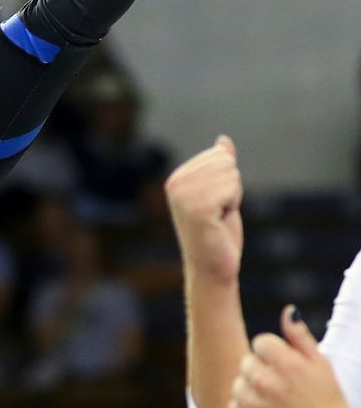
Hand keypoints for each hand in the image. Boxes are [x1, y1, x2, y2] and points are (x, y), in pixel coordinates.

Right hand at [165, 135, 243, 284]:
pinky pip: (231, 190)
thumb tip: (223, 140)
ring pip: (231, 175)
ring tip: (218, 218)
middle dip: (232, 187)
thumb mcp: (221, 193)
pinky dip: (232, 206)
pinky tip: (219, 221)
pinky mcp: (196, 208)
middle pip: (226, 162)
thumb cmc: (218, 232)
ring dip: (232, 198)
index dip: (227, 180)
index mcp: (177, 177)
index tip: (216, 203)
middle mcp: (174, 183)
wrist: (213, 267)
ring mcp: (183, 195)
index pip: (219, 155)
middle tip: (218, 212)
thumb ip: (220, 165)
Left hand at [230, 306, 360, 407]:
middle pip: (247, 362)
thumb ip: (300, 336)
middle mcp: (268, 384)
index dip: (273, 352)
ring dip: (251, 388)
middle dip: (262, 369)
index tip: (286, 365)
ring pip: (238, 384)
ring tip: (273, 398)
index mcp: (287, 365)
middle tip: (281, 383)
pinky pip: (233, 406)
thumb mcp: (320, 364)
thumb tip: (288, 310)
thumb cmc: (325, 397)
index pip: (260, 342)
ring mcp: (256, 407)